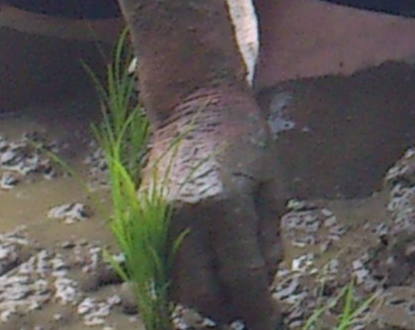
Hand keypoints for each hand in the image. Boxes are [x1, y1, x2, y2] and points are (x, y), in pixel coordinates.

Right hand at [148, 85, 282, 328]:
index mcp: (222, 206)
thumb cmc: (245, 139)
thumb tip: (263, 283)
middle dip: (228, 310)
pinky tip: (209, 267)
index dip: (259, 309)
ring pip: (177, 287)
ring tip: (233, 285)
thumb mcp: (273, 184)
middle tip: (251, 309)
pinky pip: (162, 268)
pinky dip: (186, 279)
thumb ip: (268, 237)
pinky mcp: (141, 220)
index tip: (272, 325)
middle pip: (201, 294)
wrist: (195, 106)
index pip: (242, 278)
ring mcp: (155, 221)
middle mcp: (181, 218)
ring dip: (207, 297)